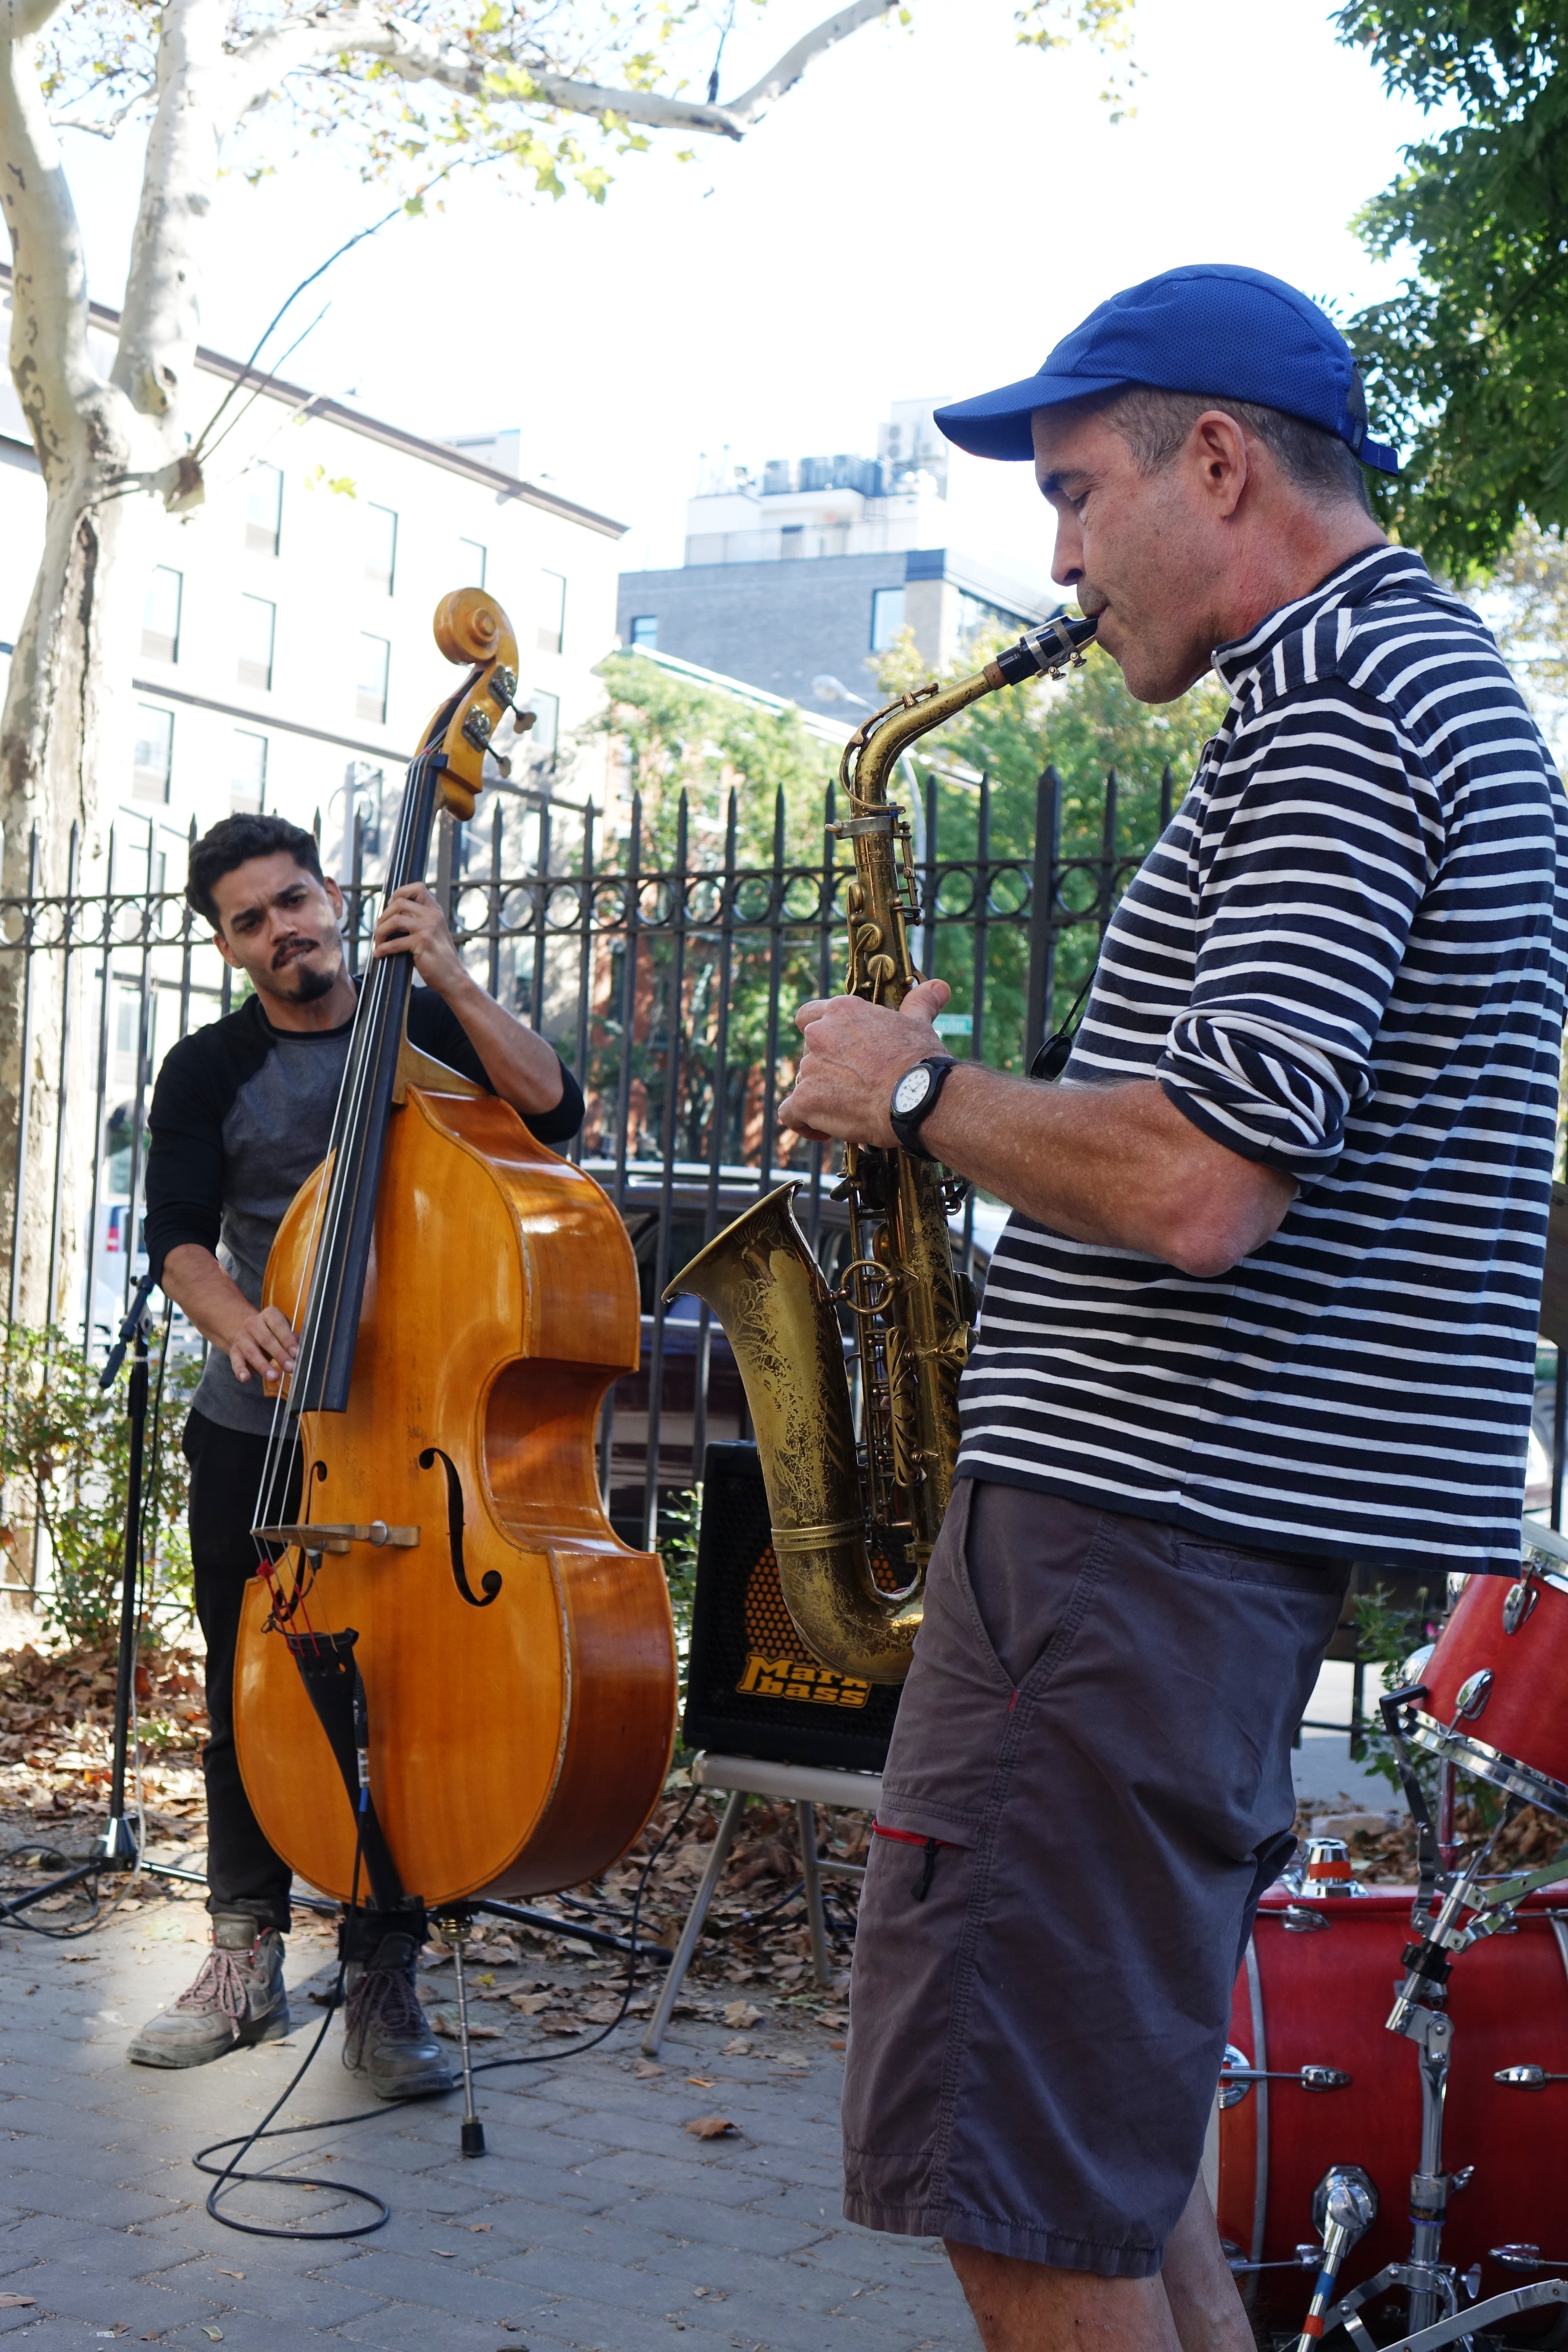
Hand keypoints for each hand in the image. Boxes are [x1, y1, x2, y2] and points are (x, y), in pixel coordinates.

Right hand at [224, 1304, 299, 1388]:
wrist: (245, 1330)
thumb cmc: (272, 1332)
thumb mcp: (283, 1330)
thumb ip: (293, 1339)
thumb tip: (304, 1351)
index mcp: (269, 1315)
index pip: (278, 1325)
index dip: (287, 1340)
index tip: (296, 1353)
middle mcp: (253, 1324)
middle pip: (266, 1340)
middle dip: (279, 1355)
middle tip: (290, 1368)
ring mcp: (242, 1337)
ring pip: (252, 1352)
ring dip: (263, 1366)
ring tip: (274, 1377)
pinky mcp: (234, 1351)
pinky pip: (236, 1361)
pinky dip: (240, 1370)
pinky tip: (245, 1378)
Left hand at [371, 883, 466, 993]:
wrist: (453, 978)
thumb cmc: (439, 958)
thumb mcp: (432, 933)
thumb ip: (417, 921)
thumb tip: (388, 917)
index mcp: (435, 911)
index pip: (417, 887)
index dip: (399, 894)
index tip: (390, 908)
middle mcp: (433, 916)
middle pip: (399, 903)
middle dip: (383, 917)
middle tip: (379, 931)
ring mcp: (428, 928)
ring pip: (394, 920)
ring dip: (380, 932)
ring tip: (378, 943)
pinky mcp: (423, 943)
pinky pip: (395, 943)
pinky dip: (383, 949)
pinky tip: (379, 954)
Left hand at [778, 978, 951, 1144]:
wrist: (920, 1096)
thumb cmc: (921, 1060)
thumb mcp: (919, 1024)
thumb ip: (919, 1003)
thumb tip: (939, 986)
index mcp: (841, 1011)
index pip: (808, 1017)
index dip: (818, 1036)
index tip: (835, 1052)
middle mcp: (819, 1035)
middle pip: (808, 1055)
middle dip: (826, 1071)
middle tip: (855, 1087)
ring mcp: (809, 1068)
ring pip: (803, 1085)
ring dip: (821, 1097)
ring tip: (852, 1110)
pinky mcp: (806, 1100)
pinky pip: (790, 1114)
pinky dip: (804, 1123)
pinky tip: (825, 1131)